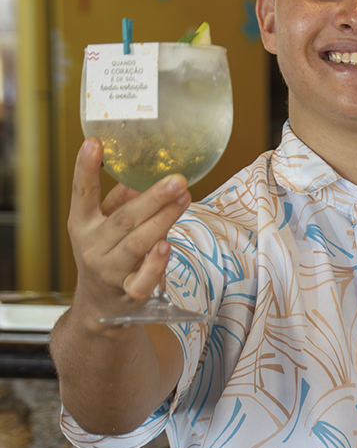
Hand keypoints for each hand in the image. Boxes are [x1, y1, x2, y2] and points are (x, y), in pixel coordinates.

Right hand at [68, 137, 190, 325]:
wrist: (99, 305)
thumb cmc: (106, 253)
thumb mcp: (104, 224)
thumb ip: (122, 199)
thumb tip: (144, 171)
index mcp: (83, 224)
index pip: (82, 193)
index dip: (85, 168)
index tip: (94, 143)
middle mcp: (92, 246)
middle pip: (124, 219)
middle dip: (152, 198)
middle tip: (177, 179)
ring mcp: (109, 271)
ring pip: (137, 244)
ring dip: (163, 220)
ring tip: (184, 199)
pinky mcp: (128, 293)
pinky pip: (143, 278)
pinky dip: (156, 263)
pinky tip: (167, 244)